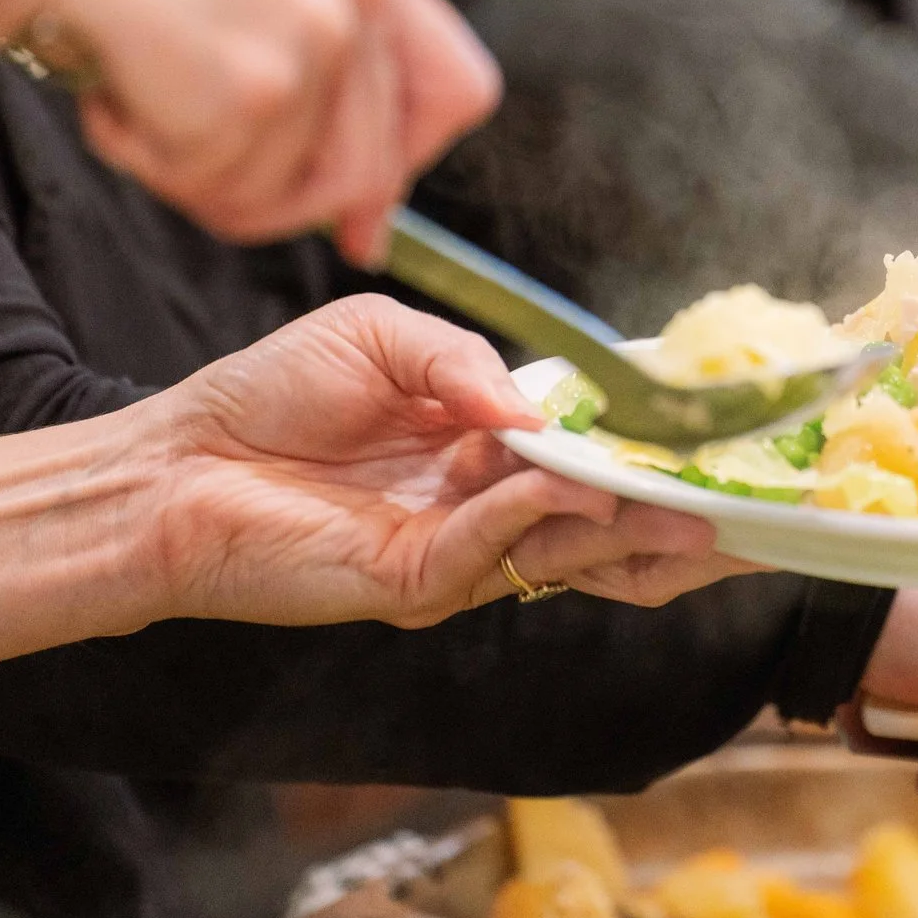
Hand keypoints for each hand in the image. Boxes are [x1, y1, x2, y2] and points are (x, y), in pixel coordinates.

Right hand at [0, 0, 499, 264]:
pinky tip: (116, 95)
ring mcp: (311, 42)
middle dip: (281, 195)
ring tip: (145, 102)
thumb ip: (328, 62)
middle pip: (368, 171)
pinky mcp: (250, 92)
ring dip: (205, 178)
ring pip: (289, 194)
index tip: (361, 215)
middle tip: (195, 159)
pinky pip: (216, 189)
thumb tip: (368, 219)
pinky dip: (150, 163)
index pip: (461, 91)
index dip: (410, 165)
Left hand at [129, 294, 738, 625]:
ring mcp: (455, 549)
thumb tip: (537, 410)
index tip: (716, 440)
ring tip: (689, 504)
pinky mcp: (415, 582)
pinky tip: (562, 477)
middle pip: (597, 514)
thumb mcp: (382, 335)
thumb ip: (466, 363)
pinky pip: (495, 548)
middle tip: (741, 499)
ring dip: (624, 519)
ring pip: (563, 543)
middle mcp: (482, 504)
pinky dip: (534, 511)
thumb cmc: (268, 394)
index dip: (648, 448)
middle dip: (668, 509)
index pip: (587, 450)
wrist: (176, 465)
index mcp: (483, 445)